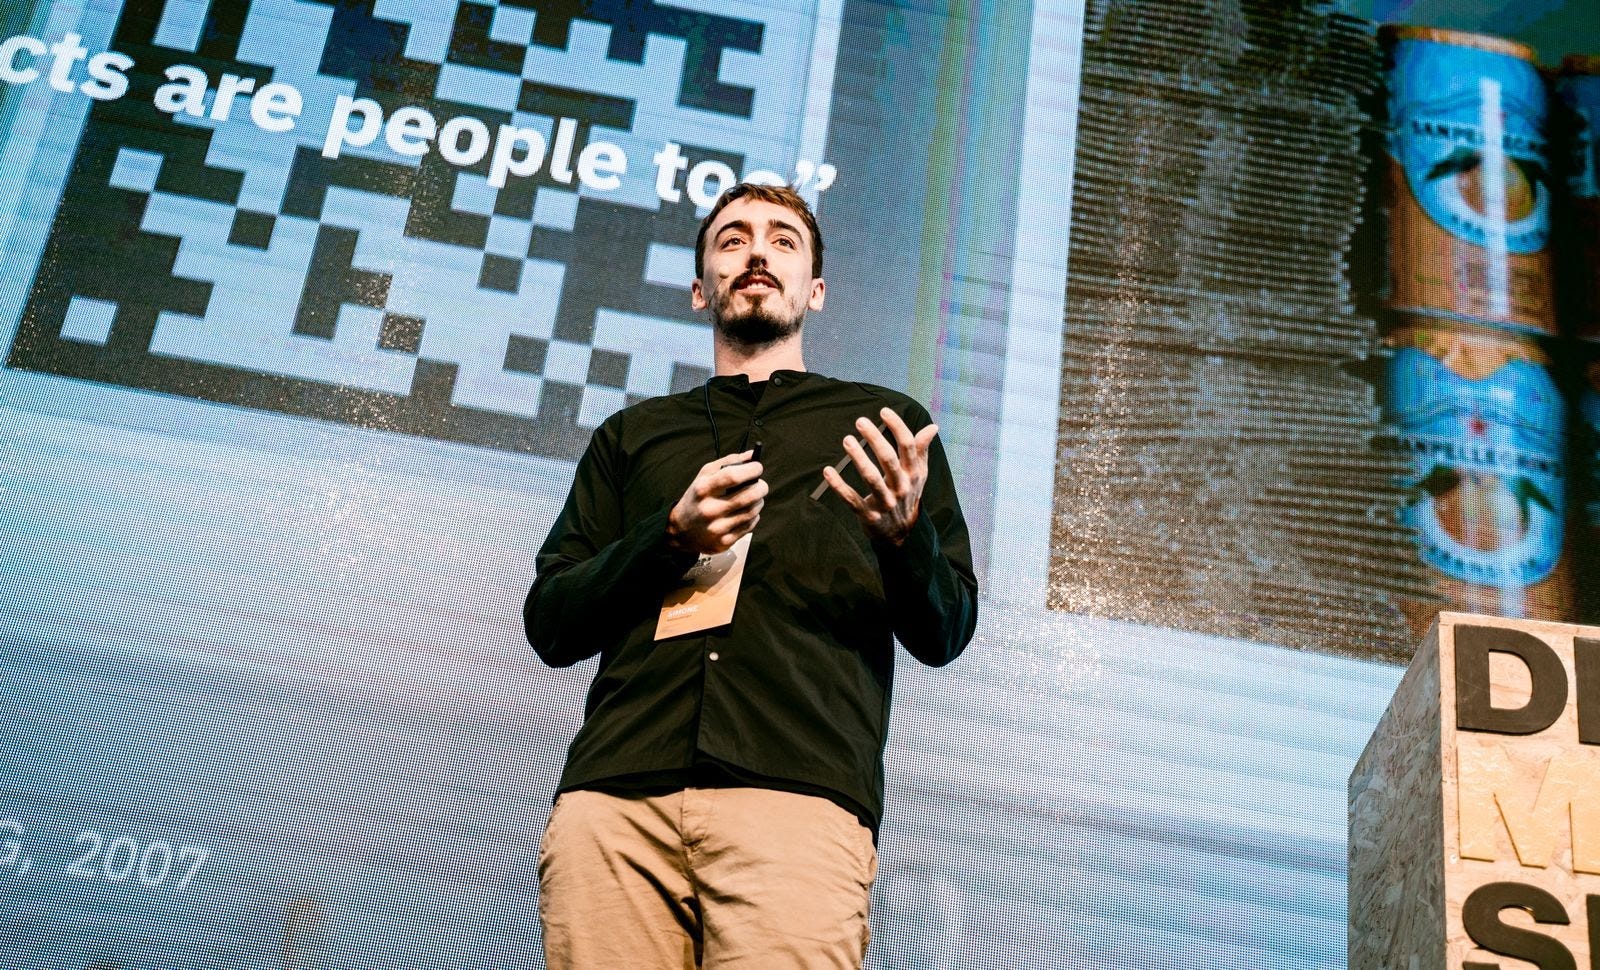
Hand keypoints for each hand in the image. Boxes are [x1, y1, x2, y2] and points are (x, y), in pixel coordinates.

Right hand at [667, 450, 766, 554]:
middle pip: (748, 496)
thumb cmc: (697, 497)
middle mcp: (709, 509)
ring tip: (754, 498)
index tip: (758, 467)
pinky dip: (753, 517)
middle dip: (761, 487)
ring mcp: (717, 528)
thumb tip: (753, 455)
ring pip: (752, 512)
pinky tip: (746, 513)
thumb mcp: (704, 476)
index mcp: (703, 489)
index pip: (733, 476)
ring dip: (759, 502)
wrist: (680, 530)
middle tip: (761, 485)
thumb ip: (728, 463)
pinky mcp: (724, 542)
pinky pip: (749, 526)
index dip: (751, 470)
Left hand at [821, 408, 937, 545]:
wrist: (903, 533)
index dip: (897, 427)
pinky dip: (839, 486)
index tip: (883, 411)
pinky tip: (828, 471)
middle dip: (875, 439)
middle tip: (860, 421)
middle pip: (889, 459)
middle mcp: (901, 487)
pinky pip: (852, 499)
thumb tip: (933, 427)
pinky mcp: (869, 515)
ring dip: (858, 458)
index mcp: (913, 474)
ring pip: (871, 478)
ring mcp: (885, 502)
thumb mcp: (919, 474)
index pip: (908, 446)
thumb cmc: (908, 495)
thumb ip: (922, 449)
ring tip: (847, 440)